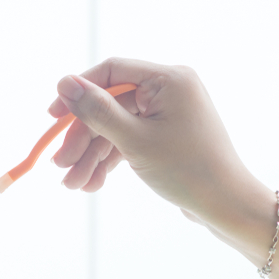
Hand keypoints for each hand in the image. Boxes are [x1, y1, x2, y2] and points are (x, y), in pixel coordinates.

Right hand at [49, 58, 272, 232]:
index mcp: (168, 79)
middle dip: (83, 138)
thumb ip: (97, 111)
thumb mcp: (135, 140)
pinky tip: (92, 184)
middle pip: (110, 105)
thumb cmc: (187, 170)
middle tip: (60, 166)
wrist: (226, 205)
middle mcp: (170, 90)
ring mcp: (168, 114)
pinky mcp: (166, 136)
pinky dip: (111, 161)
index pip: (111, 72)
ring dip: (92, 156)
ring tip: (73, 185)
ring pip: (117, 128)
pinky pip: (130, 140)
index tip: (52, 117)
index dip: (78, 92)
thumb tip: (64, 83)